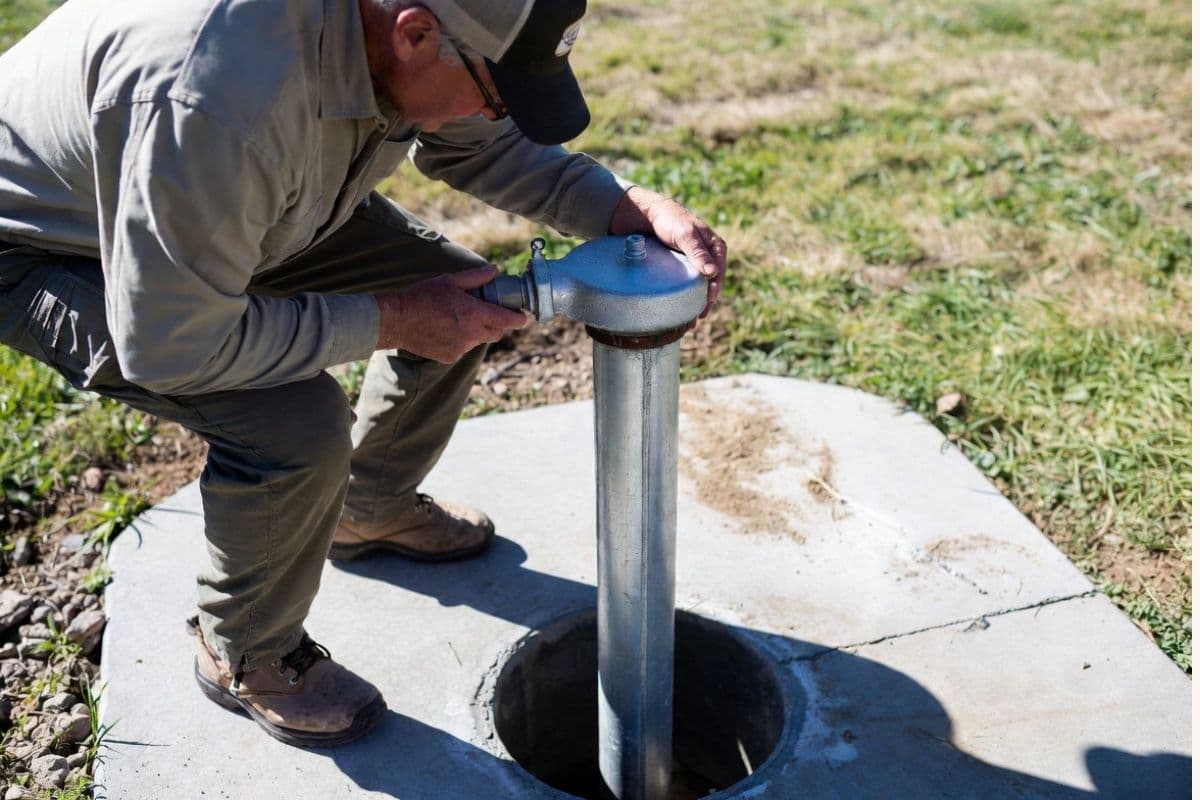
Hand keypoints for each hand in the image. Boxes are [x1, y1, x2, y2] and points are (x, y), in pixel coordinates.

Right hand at [375, 265, 528, 361]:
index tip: (521, 316)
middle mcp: (471, 334)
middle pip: (497, 333)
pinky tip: (445, 330)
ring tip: (458, 319)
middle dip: (497, 323)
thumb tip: (495, 271)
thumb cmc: (422, 297)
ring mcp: (461, 348)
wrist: (396, 321)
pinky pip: (463, 348)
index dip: (518, 319)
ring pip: (479, 341)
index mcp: (474, 314)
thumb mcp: (449, 281)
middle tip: (487, 312)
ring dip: (476, 331)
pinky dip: (460, 340)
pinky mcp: (450, 357)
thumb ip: (475, 278)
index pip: (508, 321)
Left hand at [609, 186, 727, 318]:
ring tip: (688, 321)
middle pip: (710, 284)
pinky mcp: (678, 268)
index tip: (706, 303)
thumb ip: (698, 252)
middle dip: (705, 302)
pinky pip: (683, 285)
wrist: (645, 214)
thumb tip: (713, 274)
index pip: (719, 273)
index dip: (715, 289)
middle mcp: (706, 257)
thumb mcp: (685, 234)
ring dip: (694, 303)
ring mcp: (691, 264)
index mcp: (715, 247)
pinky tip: (678, 310)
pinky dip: (682, 297)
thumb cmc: (669, 219)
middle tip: (697, 318)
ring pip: (697, 287)